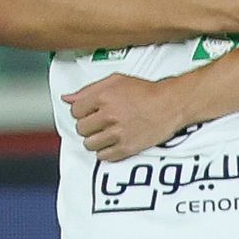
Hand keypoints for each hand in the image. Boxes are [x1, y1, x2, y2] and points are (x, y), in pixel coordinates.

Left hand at [66, 72, 182, 161]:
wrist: (171, 104)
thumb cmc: (146, 92)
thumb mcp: (116, 81)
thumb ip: (89, 90)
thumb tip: (67, 98)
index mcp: (104, 97)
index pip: (75, 110)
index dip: (82, 111)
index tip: (90, 112)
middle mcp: (109, 115)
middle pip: (81, 129)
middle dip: (89, 126)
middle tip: (100, 122)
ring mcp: (118, 133)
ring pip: (90, 144)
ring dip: (96, 140)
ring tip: (106, 133)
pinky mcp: (127, 147)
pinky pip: (103, 156)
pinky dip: (106, 151)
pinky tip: (113, 142)